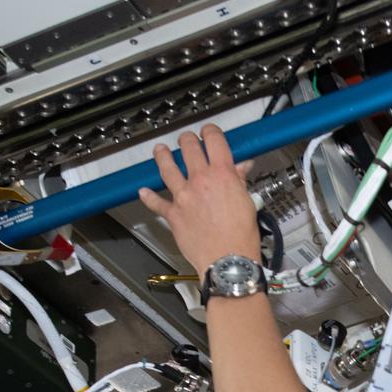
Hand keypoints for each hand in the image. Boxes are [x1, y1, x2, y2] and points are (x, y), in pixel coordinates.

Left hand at [137, 125, 259, 275]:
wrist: (227, 259)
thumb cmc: (241, 236)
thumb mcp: (247, 202)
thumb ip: (239, 181)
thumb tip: (241, 168)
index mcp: (223, 174)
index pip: (214, 140)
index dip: (210, 132)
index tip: (208, 132)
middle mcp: (200, 180)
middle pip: (188, 148)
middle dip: (187, 140)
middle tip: (187, 139)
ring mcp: (183, 195)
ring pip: (167, 167)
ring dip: (162, 156)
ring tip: (160, 150)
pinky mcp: (173, 213)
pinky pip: (156, 202)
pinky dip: (148, 197)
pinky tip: (144, 192)